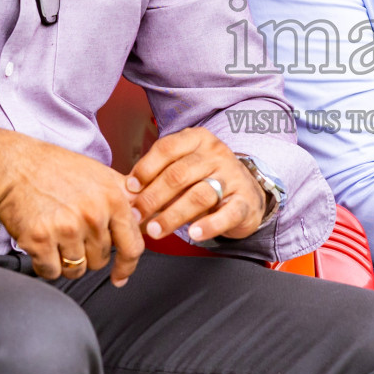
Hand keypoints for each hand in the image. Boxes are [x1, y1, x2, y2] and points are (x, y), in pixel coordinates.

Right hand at [0, 131, 142, 284]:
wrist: (15, 164)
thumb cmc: (57, 168)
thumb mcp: (101, 175)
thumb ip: (126, 198)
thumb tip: (146, 221)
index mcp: (113, 199)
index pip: (132, 246)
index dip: (127, 266)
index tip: (120, 277)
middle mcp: (93, 215)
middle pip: (100, 260)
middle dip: (88, 254)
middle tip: (72, 233)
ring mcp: (66, 229)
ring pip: (77, 269)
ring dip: (67, 262)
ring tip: (57, 238)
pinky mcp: (38, 240)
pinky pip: (51, 272)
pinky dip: (46, 265)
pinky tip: (42, 246)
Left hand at [127, 129, 265, 243]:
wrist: (247, 193)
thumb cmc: (205, 179)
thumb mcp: (184, 167)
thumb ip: (158, 175)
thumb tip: (127, 192)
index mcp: (198, 139)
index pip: (167, 148)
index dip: (145, 168)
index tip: (130, 189)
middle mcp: (216, 154)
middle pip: (179, 174)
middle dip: (153, 197)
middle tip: (136, 216)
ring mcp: (233, 177)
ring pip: (199, 195)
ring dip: (173, 215)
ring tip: (155, 230)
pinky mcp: (245, 202)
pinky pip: (227, 213)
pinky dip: (210, 225)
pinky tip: (194, 234)